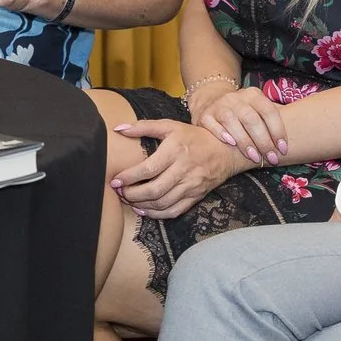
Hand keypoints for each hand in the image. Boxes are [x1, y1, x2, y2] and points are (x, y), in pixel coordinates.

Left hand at [108, 117, 243, 218]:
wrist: (224, 150)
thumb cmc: (193, 137)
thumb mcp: (170, 126)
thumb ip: (144, 127)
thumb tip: (119, 129)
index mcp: (175, 150)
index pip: (148, 169)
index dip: (129, 178)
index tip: (115, 180)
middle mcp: (183, 170)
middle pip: (154, 190)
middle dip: (132, 195)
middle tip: (120, 193)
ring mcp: (191, 186)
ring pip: (162, 203)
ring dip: (141, 205)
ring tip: (128, 200)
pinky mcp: (195, 197)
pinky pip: (174, 211)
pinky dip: (156, 214)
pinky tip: (143, 209)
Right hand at [194, 85, 287, 166]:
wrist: (210, 99)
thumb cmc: (243, 110)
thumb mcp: (258, 107)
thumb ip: (273, 117)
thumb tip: (299, 132)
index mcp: (253, 95)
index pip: (268, 111)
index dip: (277, 130)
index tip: (283, 149)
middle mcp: (235, 98)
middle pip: (251, 119)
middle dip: (263, 141)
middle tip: (271, 158)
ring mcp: (218, 106)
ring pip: (232, 121)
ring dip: (245, 141)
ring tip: (255, 157)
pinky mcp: (204, 116)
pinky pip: (212, 124)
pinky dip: (221, 133)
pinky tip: (230, 144)